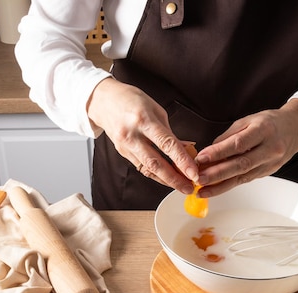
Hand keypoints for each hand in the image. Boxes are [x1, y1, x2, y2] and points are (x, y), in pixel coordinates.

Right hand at [87, 78, 197, 194]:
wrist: (103, 100)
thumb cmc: (131, 100)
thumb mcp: (155, 109)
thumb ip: (169, 132)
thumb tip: (186, 148)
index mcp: (144, 120)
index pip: (167, 144)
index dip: (182, 161)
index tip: (193, 172)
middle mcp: (132, 135)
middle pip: (155, 163)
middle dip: (174, 179)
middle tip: (189, 187)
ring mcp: (125, 146)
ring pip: (147, 169)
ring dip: (166, 180)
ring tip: (181, 185)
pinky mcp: (122, 153)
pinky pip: (141, 167)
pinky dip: (155, 174)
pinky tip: (166, 178)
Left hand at [194, 99, 297, 196]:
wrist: (295, 128)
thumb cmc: (270, 122)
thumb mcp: (248, 120)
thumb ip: (229, 136)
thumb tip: (209, 151)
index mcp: (264, 130)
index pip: (239, 144)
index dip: (218, 153)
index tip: (201, 159)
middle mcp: (269, 149)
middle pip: (241, 164)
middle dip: (217, 174)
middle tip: (198, 179)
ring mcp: (270, 163)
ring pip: (242, 177)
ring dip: (220, 185)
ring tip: (202, 190)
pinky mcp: (267, 172)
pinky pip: (245, 180)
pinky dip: (228, 185)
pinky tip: (214, 189)